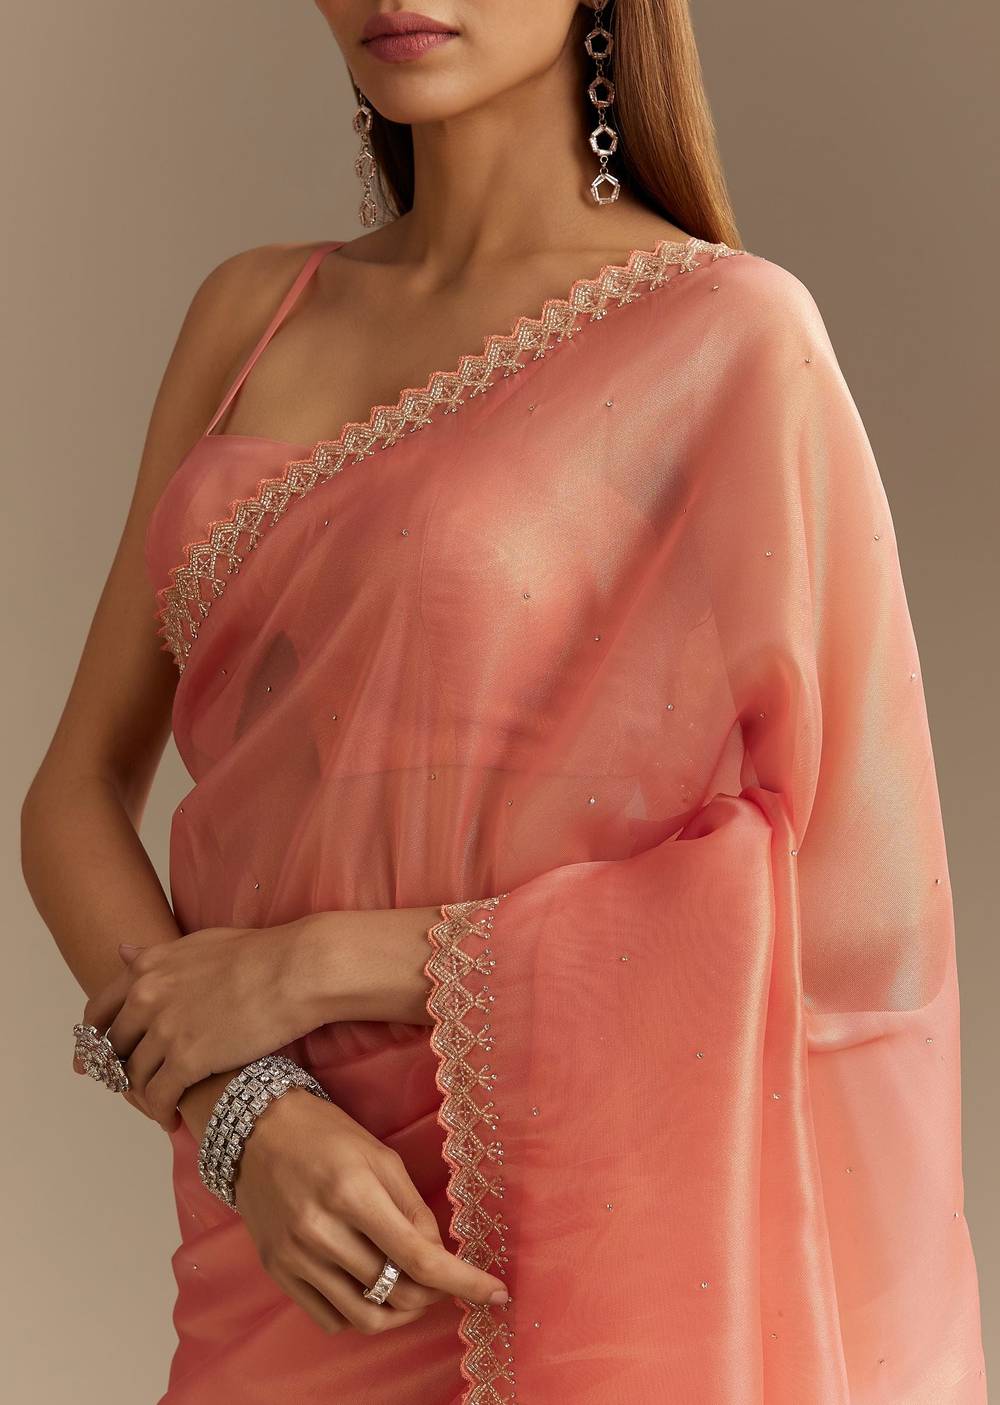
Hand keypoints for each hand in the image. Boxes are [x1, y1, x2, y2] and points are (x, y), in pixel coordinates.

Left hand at [75, 925, 313, 1129]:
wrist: (296, 970)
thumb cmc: (259, 953)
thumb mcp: (198, 944)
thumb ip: (156, 954)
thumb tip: (121, 952)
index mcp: (148, 968)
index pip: (99, 1011)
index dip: (93, 1040)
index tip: (92, 1060)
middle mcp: (146, 997)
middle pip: (114, 1048)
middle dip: (121, 1071)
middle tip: (135, 1088)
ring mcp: (165, 1030)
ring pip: (135, 1077)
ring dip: (145, 1096)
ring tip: (160, 1106)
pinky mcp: (187, 1060)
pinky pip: (159, 1097)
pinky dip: (162, 1112)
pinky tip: (173, 1119)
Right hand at [234, 1087, 508, 1335]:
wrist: (255, 1132)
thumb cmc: (326, 1135)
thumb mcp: (381, 1157)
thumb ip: (414, 1209)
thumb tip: (438, 1257)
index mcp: (352, 1194)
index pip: (419, 1257)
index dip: (463, 1281)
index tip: (497, 1293)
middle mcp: (321, 1232)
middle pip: (396, 1294)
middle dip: (433, 1293)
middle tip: (443, 1277)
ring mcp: (295, 1258)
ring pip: (365, 1318)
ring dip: (401, 1311)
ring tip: (412, 1288)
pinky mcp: (278, 1272)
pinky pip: (331, 1318)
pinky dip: (361, 1312)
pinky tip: (370, 1286)